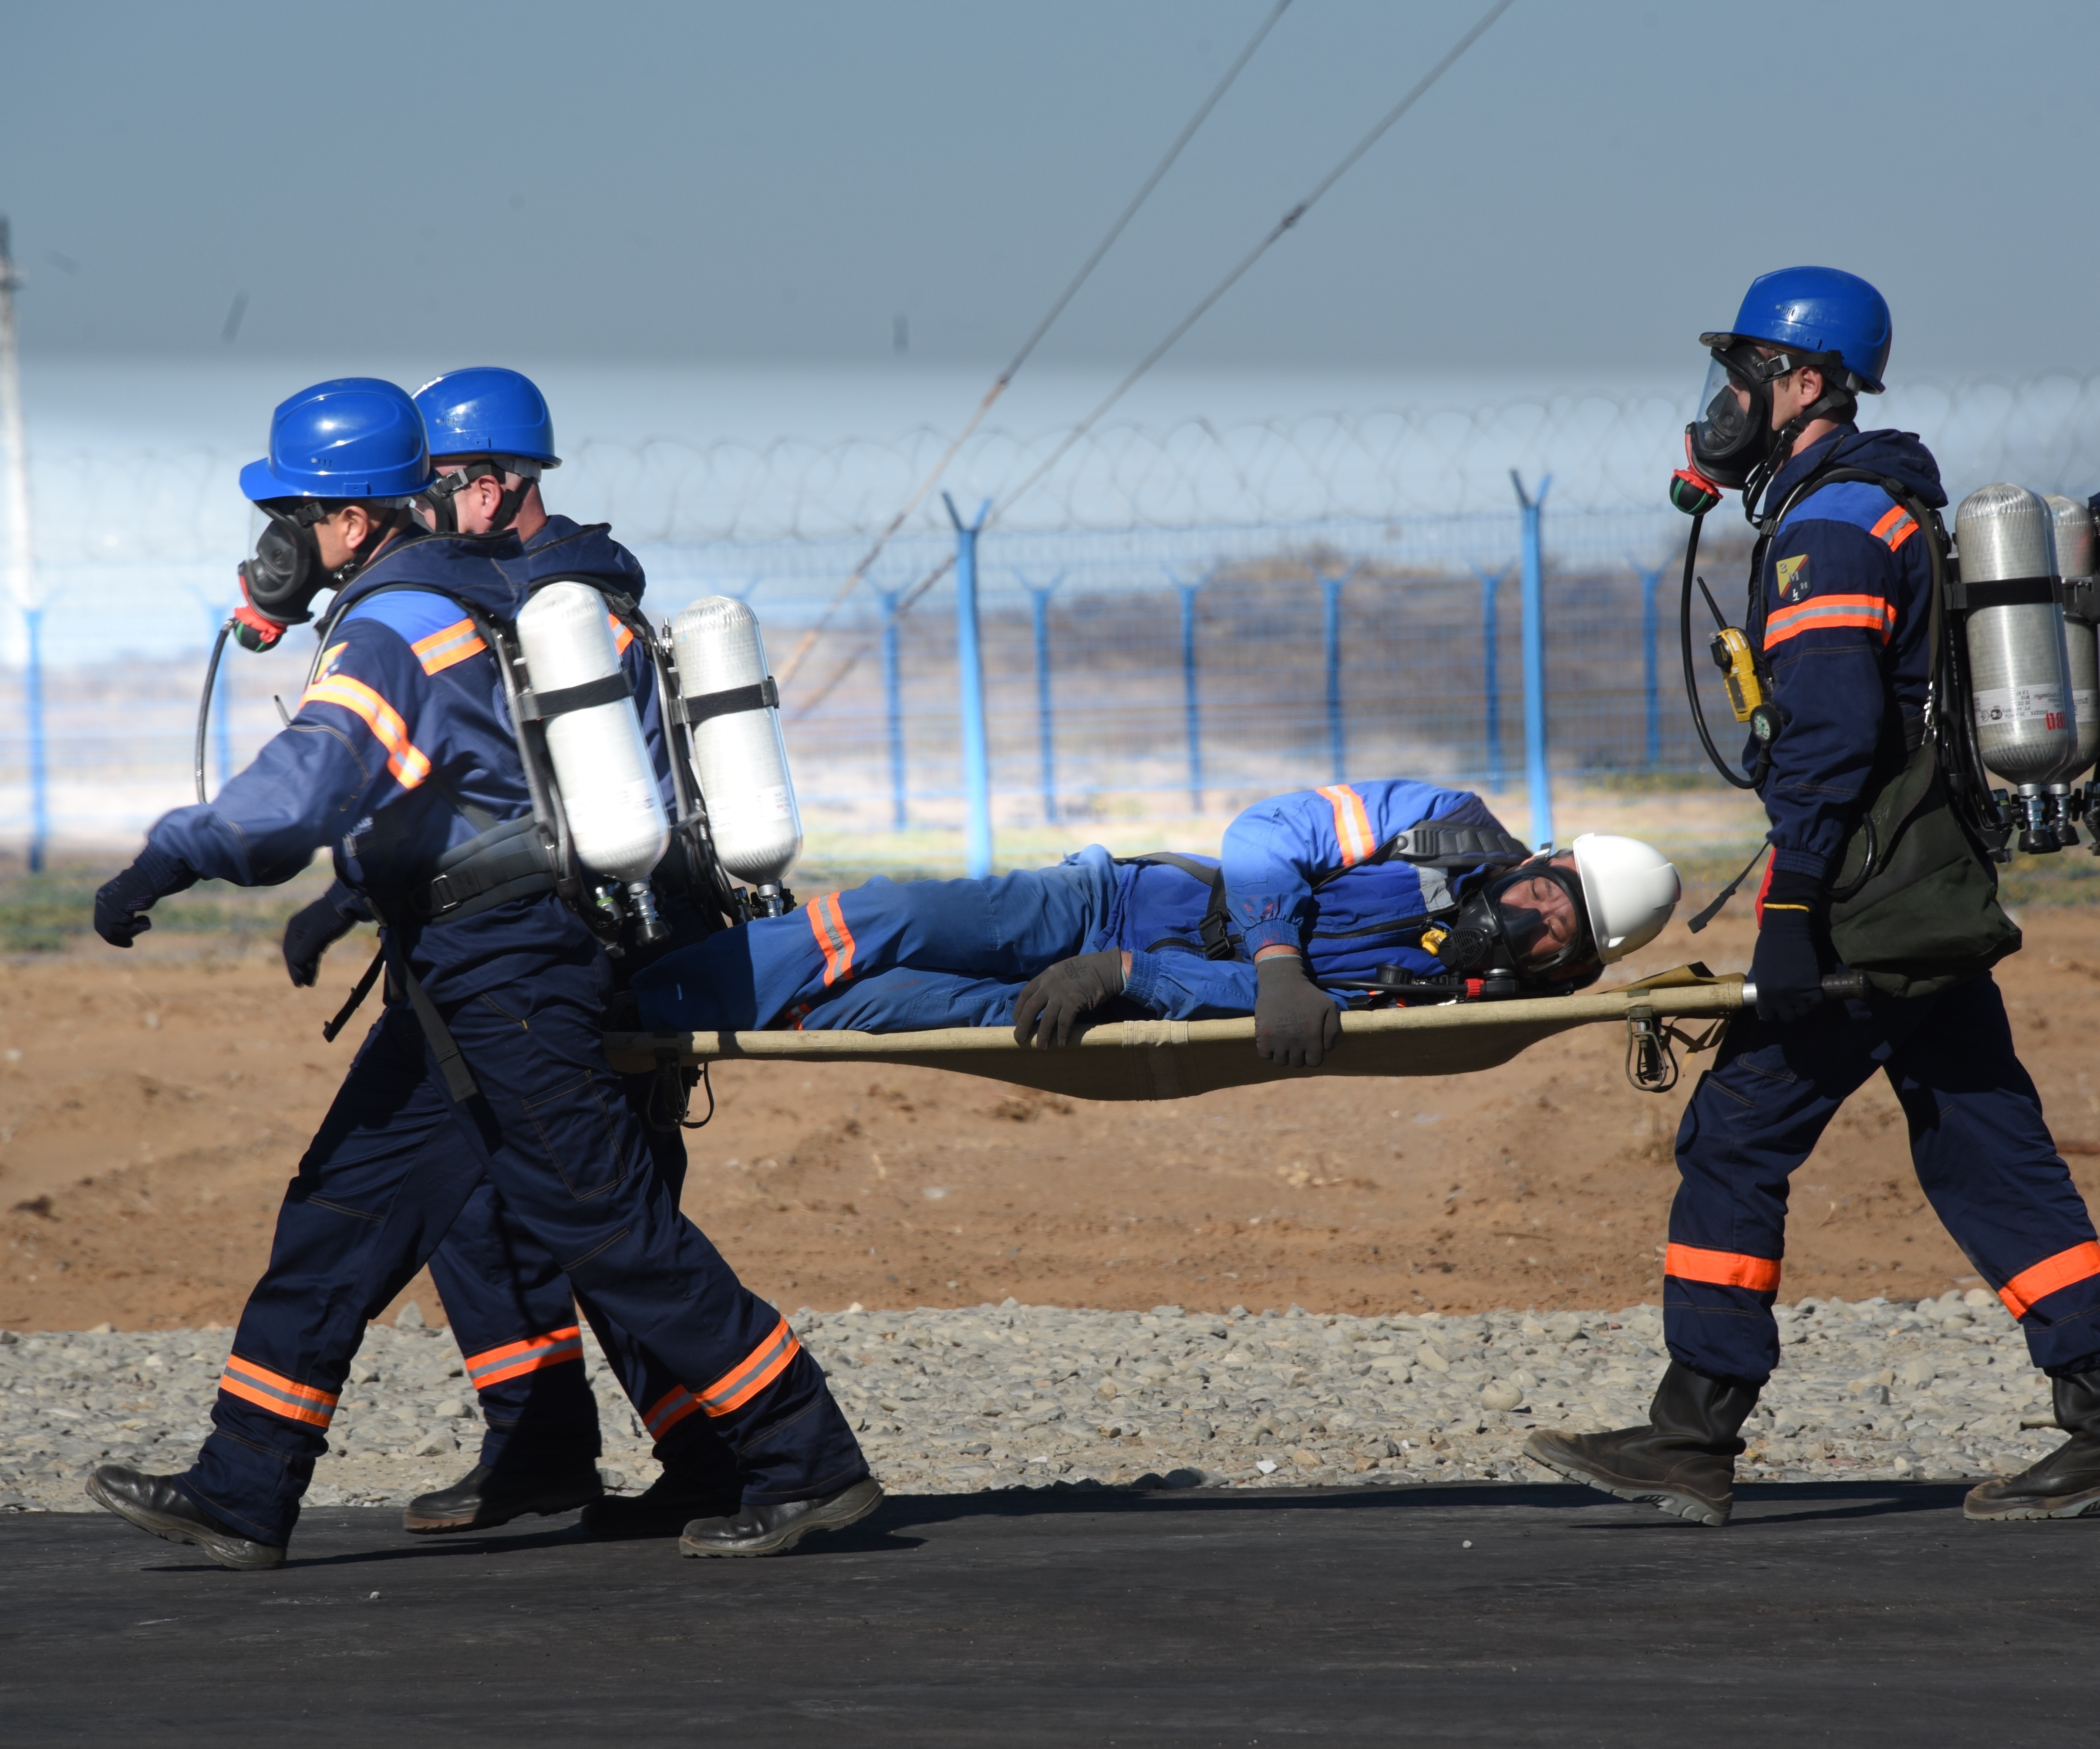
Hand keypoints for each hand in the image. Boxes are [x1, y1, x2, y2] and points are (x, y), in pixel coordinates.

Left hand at [93, 845, 196, 948]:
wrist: (151, 874)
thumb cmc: (146, 882)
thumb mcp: (131, 896)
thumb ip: (125, 906)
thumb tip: (126, 917)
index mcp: (103, 896)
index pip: (101, 920)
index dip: (111, 933)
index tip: (125, 940)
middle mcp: (102, 901)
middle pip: (103, 929)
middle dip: (117, 938)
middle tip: (130, 944)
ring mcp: (108, 906)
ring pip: (113, 931)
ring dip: (130, 932)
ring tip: (145, 923)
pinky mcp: (117, 910)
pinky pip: (122, 929)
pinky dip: (135, 930)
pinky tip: (147, 921)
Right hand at [283, 894, 358, 986]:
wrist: (351, 903)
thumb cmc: (333, 917)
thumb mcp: (318, 934)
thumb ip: (305, 949)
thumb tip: (295, 963)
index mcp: (294, 928)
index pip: (290, 953)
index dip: (293, 968)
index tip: (298, 982)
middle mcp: (299, 931)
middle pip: (296, 955)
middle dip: (299, 970)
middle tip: (302, 985)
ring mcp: (311, 933)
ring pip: (306, 954)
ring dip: (307, 968)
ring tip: (310, 983)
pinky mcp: (322, 935)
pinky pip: (315, 952)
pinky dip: (314, 962)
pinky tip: (314, 973)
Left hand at [1012, 950, 1125, 1047]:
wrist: (1106, 968)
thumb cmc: (1087, 970)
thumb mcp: (1063, 971)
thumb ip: (1052, 983)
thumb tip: (1045, 1002)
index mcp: (1046, 975)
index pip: (1025, 993)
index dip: (1019, 1009)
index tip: (1016, 1020)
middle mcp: (1050, 984)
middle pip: (1031, 1007)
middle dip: (1023, 1025)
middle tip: (1019, 1039)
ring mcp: (1061, 993)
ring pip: (1047, 1018)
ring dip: (1042, 1035)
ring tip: (1041, 1047)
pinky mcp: (1074, 1001)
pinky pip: (1064, 1022)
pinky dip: (1062, 1034)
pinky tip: (1062, 1043)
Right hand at [1254, 951, 1342, 1067]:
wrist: (1282, 981)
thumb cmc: (1307, 994)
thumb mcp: (1329, 1007)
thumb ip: (1333, 1029)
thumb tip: (1327, 1049)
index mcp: (1312, 1037)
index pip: (1314, 1062)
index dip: (1313, 1056)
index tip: (1309, 1047)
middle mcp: (1295, 1042)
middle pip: (1297, 1063)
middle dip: (1298, 1055)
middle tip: (1296, 1043)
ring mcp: (1278, 1040)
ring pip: (1281, 1062)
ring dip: (1283, 1055)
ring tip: (1284, 1043)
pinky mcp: (1263, 1036)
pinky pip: (1265, 1055)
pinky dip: (1269, 1051)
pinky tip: (1273, 1041)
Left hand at [1751, 873, 1825, 1021]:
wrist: (1786, 930)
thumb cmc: (1769, 946)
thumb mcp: (1761, 970)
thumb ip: (1765, 987)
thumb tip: (1769, 998)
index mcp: (1763, 993)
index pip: (1768, 1015)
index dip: (1774, 1012)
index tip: (1780, 1008)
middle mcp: (1779, 998)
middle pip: (1788, 1017)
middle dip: (1791, 1011)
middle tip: (1796, 1003)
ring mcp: (1796, 994)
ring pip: (1804, 1012)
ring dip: (1805, 1007)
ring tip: (1806, 999)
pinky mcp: (1812, 987)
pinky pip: (1817, 1003)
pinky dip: (1817, 1002)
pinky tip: (1816, 995)